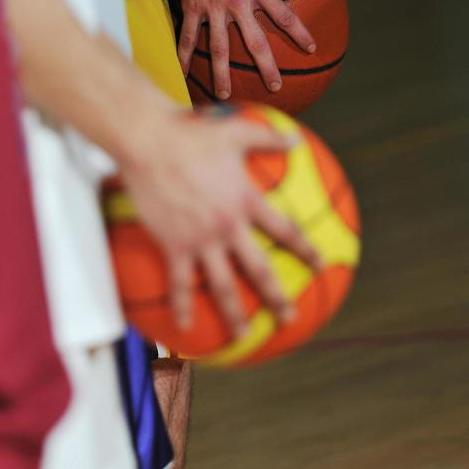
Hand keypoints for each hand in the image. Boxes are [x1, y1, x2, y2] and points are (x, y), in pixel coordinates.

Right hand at [121, 110, 321, 334]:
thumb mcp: (237, 132)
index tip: (319, 266)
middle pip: (259, 269)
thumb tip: (297, 139)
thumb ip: (269, 139)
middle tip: (289, 318)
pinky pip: (179, 282)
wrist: (150, 144)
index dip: (305, 250)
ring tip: (243, 337)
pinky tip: (183, 325)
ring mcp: (201, 239)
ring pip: (223, 285)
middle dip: (276, 296)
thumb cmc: (191, 134)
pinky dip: (181, 305)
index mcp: (246, 201)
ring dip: (234, 314)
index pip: (284, 231)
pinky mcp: (174, 245)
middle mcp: (228, 226)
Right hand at [161, 0, 315, 98]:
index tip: (310, 49)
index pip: (284, 13)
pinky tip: (183, 74)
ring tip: (225, 95)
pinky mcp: (192, 6)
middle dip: (267, 66)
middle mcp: (236, 1)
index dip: (299, 32)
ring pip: (220, 48)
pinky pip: (189, 37)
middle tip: (275, 87)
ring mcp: (213, 7)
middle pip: (255, 42)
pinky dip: (184, 56)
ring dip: (222, 74)